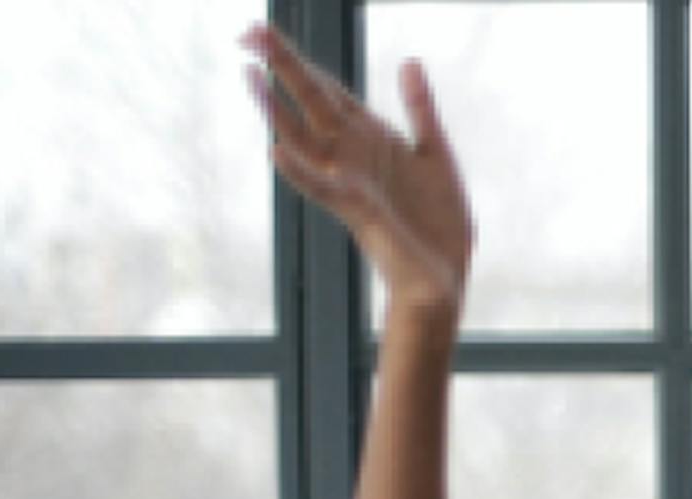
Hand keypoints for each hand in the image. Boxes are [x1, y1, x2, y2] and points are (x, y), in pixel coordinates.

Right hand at [242, 25, 471, 316]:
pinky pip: (321, 188)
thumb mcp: (436, 153)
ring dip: (276, 108)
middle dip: (283, 68)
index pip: (327, 90)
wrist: (444, 275)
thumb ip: (420, 109)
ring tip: (250, 76)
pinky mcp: (357, 211)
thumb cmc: (438, 221)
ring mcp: (349, 181)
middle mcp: (351, 155)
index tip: (264, 31)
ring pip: (304, 138)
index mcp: (369, 138)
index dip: (299, 62)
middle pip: (310, 102)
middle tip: (247, 32)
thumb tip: (408, 62)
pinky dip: (300, 171)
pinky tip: (276, 150)